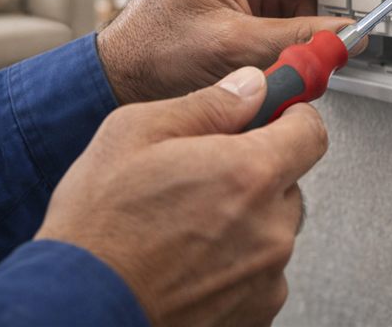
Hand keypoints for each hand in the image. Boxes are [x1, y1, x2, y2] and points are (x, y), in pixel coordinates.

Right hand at [35, 66, 326, 326]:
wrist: (80, 305)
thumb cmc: (100, 226)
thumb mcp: (137, 132)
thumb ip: (210, 104)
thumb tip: (251, 86)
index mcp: (250, 173)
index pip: (311, 132)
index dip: (292, 119)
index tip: (275, 118)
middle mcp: (270, 227)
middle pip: (288, 183)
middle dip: (255, 174)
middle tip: (204, 178)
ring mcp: (267, 276)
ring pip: (272, 229)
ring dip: (245, 222)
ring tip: (186, 227)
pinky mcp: (256, 312)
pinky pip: (260, 272)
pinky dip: (236, 264)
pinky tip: (191, 261)